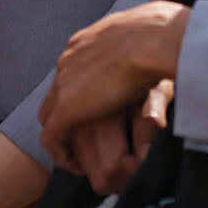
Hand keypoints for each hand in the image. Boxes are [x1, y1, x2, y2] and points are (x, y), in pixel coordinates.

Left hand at [40, 2, 188, 174]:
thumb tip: (158, 79)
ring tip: (78, 155)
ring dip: (61, 135)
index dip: (79, 94)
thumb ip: (145, 60)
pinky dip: (60, 154)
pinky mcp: (66, 108)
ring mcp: (64, 84)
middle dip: (64, 115)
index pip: (70, 71)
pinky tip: (77, 167)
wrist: (151, 41)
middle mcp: (69, 61)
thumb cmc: (159, 40)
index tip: (95, 113)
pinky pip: (51, 138)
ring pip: (48, 115)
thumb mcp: (147, 50)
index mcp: (85, 43)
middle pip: (54, 93)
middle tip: (83, 138)